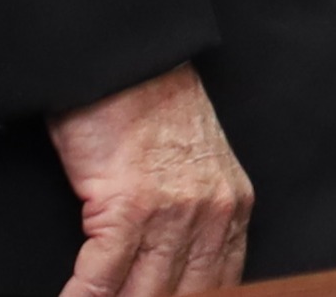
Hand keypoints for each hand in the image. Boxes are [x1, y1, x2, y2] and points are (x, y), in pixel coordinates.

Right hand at [48, 64, 250, 296]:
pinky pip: (103, 278)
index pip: (220, 288)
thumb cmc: (151, 111)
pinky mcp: (130, 206)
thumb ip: (194, 223)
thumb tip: (170, 276)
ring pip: (144, 296)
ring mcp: (174, 212)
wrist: (128, 63)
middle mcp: (213, 215)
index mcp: (232, 209)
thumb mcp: (194, 169)